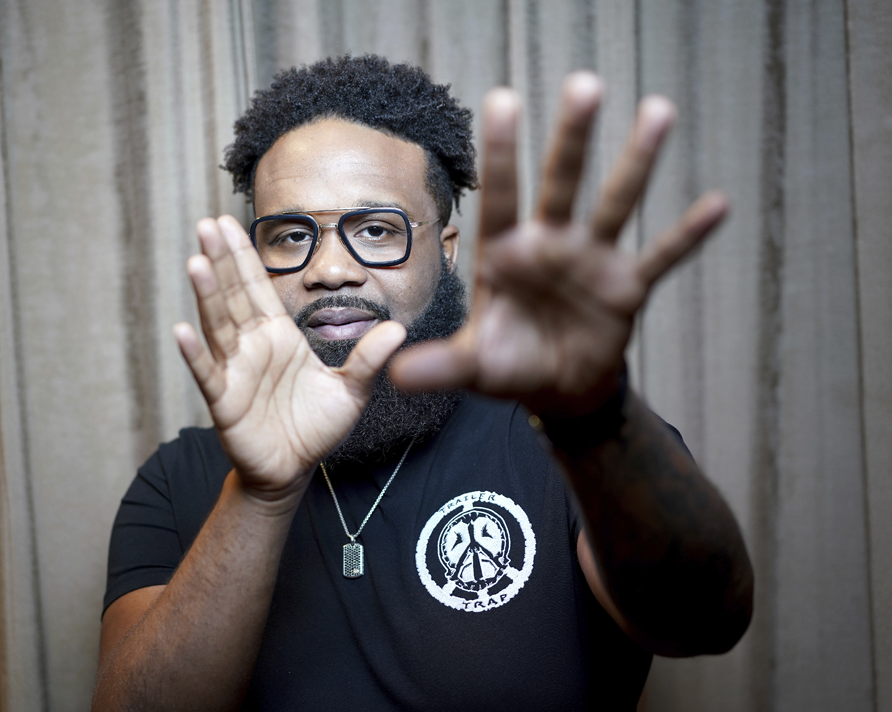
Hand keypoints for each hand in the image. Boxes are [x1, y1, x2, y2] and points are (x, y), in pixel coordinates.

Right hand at [173, 216, 405, 500]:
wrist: (293, 468)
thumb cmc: (315, 426)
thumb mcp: (351, 390)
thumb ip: (368, 359)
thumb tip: (398, 329)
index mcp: (279, 335)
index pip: (258, 287)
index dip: (243, 256)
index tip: (228, 223)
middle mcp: (252, 346)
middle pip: (234, 296)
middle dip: (221, 261)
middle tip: (207, 224)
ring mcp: (235, 371)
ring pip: (218, 326)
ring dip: (207, 295)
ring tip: (196, 263)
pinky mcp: (225, 401)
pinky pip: (208, 374)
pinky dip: (195, 354)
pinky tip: (183, 330)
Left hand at [392, 72, 727, 414]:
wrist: (557, 390)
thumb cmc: (510, 366)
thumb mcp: (474, 367)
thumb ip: (442, 365)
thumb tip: (394, 376)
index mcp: (504, 255)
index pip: (501, 197)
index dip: (502, 154)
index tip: (502, 99)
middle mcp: (549, 245)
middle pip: (561, 183)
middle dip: (572, 138)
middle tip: (585, 84)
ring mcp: (591, 260)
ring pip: (615, 203)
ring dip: (637, 162)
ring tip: (658, 111)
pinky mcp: (626, 286)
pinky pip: (661, 257)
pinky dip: (687, 236)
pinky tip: (717, 204)